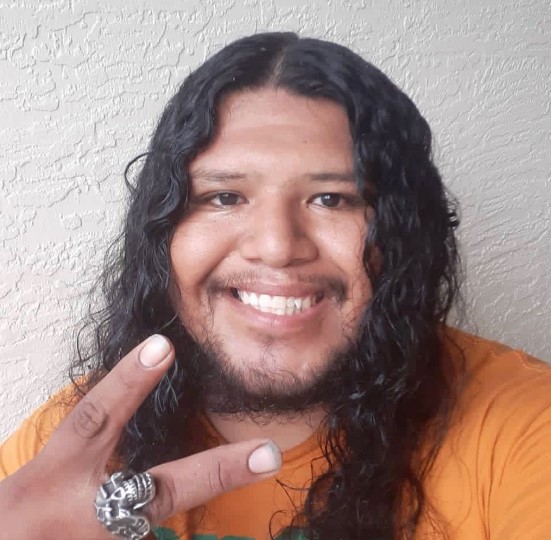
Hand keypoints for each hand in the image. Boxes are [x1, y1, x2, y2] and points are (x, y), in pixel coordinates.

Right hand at [0, 335, 281, 539]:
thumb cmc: (14, 521)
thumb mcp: (38, 484)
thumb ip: (84, 457)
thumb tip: (127, 446)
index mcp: (54, 476)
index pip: (95, 419)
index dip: (129, 382)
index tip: (163, 346)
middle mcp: (82, 514)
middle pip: (162, 488)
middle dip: (218, 470)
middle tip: (270, 454)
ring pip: (153, 532)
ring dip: (182, 512)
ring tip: (240, 473)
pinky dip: (143, 538)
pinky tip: (146, 530)